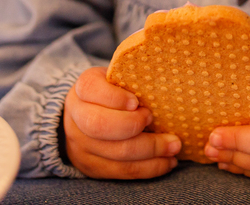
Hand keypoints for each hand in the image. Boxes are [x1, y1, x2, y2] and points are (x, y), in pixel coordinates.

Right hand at [63, 67, 180, 178]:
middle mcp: (76, 118)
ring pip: (116, 153)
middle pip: (101, 126)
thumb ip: (133, 79)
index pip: (91, 89)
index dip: (114, 97)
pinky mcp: (91, 168)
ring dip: (151, 151)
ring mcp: (80, 146)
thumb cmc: (114, 92)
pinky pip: (122, 171)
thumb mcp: (117, 78)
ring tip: (174, 146)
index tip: (137, 102)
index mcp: (82, 89)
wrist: (87, 117)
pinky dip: (149, 168)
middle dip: (133, 125)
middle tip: (154, 119)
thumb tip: (167, 82)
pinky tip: (167, 161)